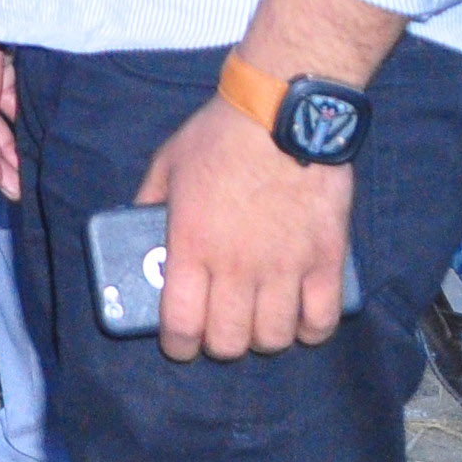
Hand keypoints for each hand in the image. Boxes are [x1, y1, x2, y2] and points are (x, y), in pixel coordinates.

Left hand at [141, 87, 355, 361]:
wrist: (282, 115)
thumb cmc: (218, 137)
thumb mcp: (166, 164)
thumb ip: (148, 201)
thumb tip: (135, 223)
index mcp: (192, 246)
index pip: (182, 323)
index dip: (179, 345)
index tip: (180, 345)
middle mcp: (238, 267)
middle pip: (230, 341)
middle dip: (220, 344)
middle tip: (220, 330)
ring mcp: (285, 267)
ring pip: (274, 338)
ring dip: (263, 339)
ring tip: (259, 323)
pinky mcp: (326, 261)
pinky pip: (322, 320)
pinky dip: (310, 330)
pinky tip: (300, 321)